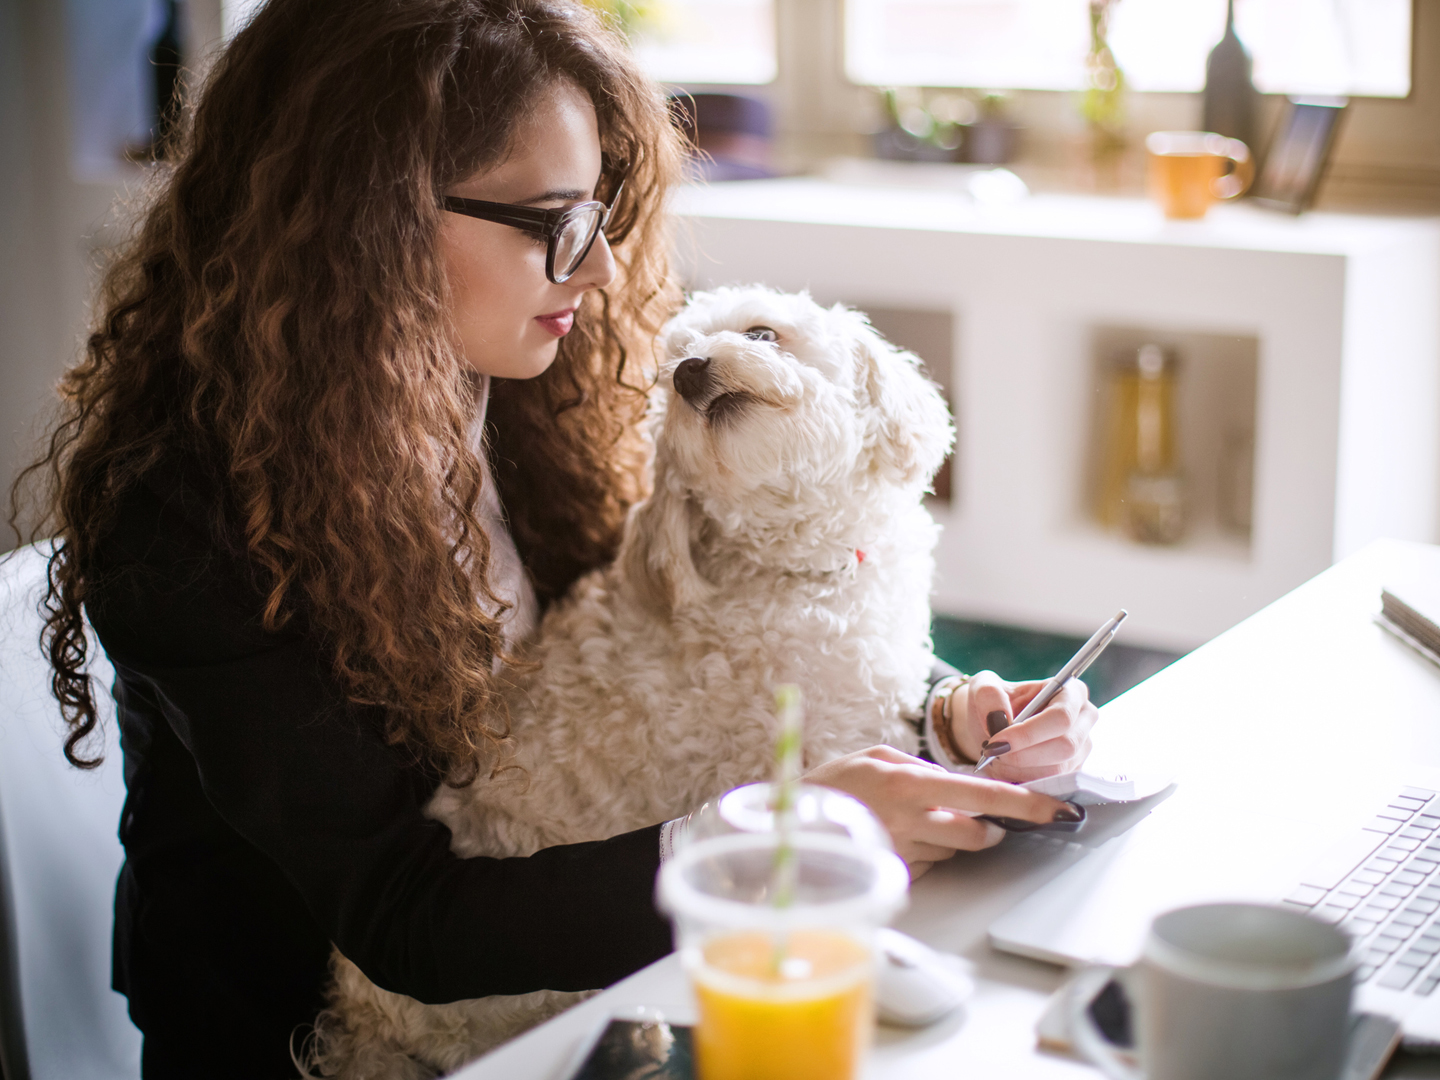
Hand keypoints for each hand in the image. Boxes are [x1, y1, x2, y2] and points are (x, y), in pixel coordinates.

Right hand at [805, 745, 1080, 879]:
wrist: (789, 825)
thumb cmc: (832, 785)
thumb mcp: (877, 757)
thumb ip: (922, 767)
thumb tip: (960, 783)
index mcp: (911, 784)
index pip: (984, 796)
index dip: (1026, 805)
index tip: (1058, 810)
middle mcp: (912, 822)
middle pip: (978, 834)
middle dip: (985, 826)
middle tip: (970, 813)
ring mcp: (904, 853)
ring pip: (954, 850)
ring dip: (948, 836)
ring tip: (913, 819)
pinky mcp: (897, 876)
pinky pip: (930, 865)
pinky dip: (925, 851)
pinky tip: (898, 836)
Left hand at [947, 670, 1097, 782]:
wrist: (994, 726)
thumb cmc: (993, 702)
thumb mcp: (983, 687)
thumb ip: (988, 694)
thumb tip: (998, 718)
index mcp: (1071, 692)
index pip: (1061, 717)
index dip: (1028, 733)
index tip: (996, 742)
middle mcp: (1084, 719)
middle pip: (1065, 746)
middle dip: (1023, 755)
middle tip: (992, 753)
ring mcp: (1082, 748)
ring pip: (1057, 770)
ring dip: (1020, 769)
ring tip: (995, 759)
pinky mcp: (1073, 771)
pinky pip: (1051, 784)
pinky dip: (1022, 779)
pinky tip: (1004, 768)